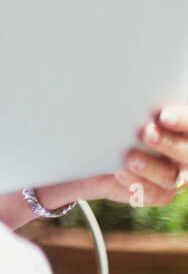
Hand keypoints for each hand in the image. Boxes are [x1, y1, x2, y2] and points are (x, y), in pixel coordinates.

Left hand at [38, 103, 187, 208]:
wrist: (94, 156)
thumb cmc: (114, 125)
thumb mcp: (119, 112)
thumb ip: (130, 104)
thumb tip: (122, 80)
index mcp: (179, 127)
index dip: (182, 119)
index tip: (163, 115)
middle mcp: (183, 152)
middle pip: (186, 151)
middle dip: (168, 142)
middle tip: (147, 133)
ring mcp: (174, 174)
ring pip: (170, 174)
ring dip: (151, 166)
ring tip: (131, 158)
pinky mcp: (160, 193)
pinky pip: (154, 193)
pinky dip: (137, 183)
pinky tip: (120, 173)